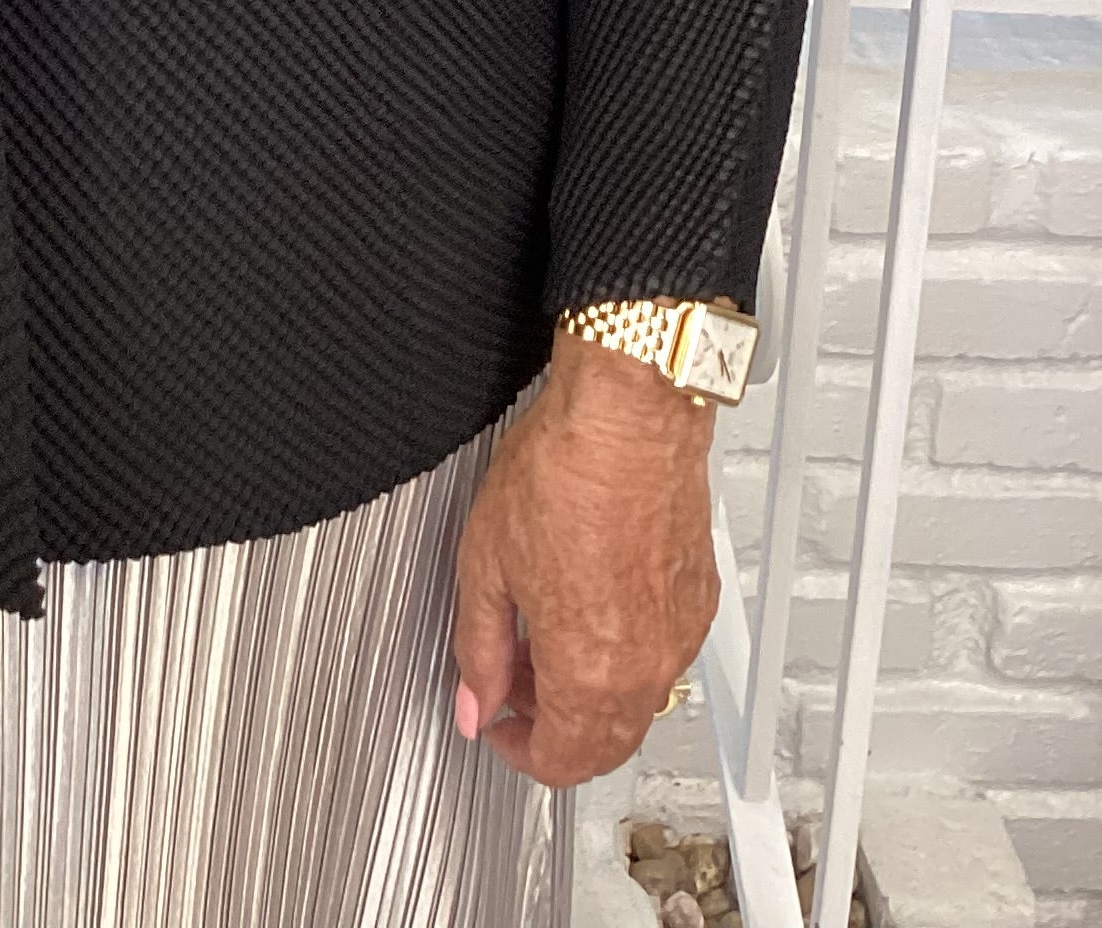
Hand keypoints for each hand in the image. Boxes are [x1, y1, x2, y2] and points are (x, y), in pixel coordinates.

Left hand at [450, 327, 719, 786]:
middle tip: (513, 682)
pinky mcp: (699, 601)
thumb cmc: (564, 469)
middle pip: (604, 746)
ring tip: (544, 637)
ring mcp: (680, 635)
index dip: (515, 747)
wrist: (629, 413)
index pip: (560, 760)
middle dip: (552, 727)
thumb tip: (474, 699)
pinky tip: (589, 607)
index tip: (494, 718)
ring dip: (589, 694)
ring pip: (636, 705)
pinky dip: (624, 656)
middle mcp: (646, 665)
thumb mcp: (486, 562)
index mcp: (590, 669)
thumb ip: (478, 645)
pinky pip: (662, 658)